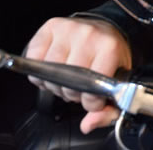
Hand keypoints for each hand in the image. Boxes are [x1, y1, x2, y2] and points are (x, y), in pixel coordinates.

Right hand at [25, 17, 131, 132]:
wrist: (106, 28)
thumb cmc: (110, 54)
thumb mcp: (118, 79)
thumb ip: (108, 108)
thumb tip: (88, 124)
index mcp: (110, 47)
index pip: (92, 87)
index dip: (90, 102)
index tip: (92, 101)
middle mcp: (89, 35)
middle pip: (68, 81)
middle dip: (72, 94)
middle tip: (79, 89)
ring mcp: (69, 29)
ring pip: (48, 72)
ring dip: (54, 83)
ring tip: (66, 79)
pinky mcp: (51, 26)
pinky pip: (33, 58)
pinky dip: (39, 70)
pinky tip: (53, 67)